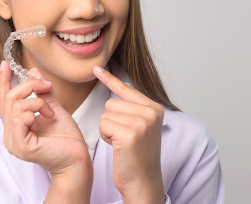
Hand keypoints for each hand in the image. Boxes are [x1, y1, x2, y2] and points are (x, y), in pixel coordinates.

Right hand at [0, 60, 91, 175]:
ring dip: (37, 101)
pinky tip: (47, 117)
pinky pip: (20, 118)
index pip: (4, 100)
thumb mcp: (52, 107)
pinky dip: (35, 111)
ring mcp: (13, 142)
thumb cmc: (67, 138)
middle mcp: (10, 135)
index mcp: (15, 126)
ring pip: (15, 106)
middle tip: (47, 87)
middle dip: (29, 86)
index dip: (3, 81)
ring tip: (50, 111)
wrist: (78, 158)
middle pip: (9, 98)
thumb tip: (32, 72)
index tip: (5, 64)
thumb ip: (41, 92)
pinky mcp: (21, 146)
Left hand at [93, 65, 164, 200]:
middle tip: (124, 138)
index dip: (109, 79)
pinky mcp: (130, 134)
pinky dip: (106, 137)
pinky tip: (118, 147)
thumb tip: (119, 88)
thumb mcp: (140, 126)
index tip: (96, 68)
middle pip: (111, 103)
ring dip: (108, 129)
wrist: (143, 181)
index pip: (127, 89)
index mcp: (155, 108)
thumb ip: (132, 107)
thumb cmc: (137, 155)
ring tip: (122, 143)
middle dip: (111, 121)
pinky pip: (103, 124)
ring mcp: (142, 123)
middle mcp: (151, 113)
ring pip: (106, 114)